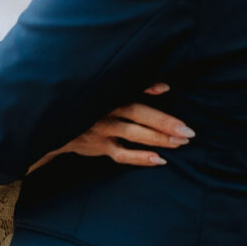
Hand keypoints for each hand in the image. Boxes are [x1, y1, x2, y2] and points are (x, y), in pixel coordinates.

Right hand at [55, 82, 193, 166]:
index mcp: (108, 93)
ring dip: (158, 138)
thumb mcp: (103, 94)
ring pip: (133, 134)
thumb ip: (129, 90)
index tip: (167, 89)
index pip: (129, 88)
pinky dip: (140, 158)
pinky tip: (159, 159)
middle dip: (163, 122)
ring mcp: (102, 129)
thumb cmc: (91, 107)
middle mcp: (105, 110)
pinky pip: (122, 154)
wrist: (58, 127)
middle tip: (188, 131)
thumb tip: (164, 86)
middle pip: (137, 113)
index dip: (147, 88)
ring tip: (180, 142)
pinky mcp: (100, 146)